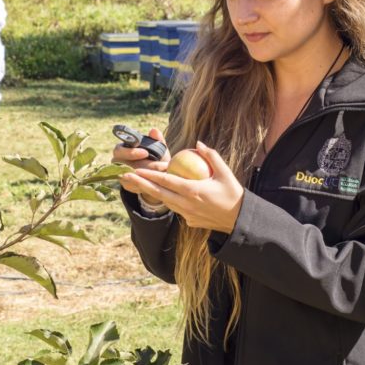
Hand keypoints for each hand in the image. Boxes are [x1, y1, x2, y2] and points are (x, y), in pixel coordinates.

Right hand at [112, 128, 169, 205]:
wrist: (158, 173)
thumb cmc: (156, 157)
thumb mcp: (159, 149)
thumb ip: (157, 140)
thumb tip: (154, 130)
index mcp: (122, 149)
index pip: (119, 150)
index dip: (131, 152)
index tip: (145, 153)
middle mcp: (118, 162)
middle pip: (122, 166)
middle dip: (141, 166)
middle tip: (157, 166)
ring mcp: (120, 174)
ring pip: (128, 177)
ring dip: (145, 175)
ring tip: (159, 174)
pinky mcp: (126, 185)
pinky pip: (132, 186)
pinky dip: (144, 184)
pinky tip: (155, 181)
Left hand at [122, 141, 243, 233]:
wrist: (238, 220)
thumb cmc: (233, 193)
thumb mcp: (225, 172)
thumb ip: (211, 155)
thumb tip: (197, 143)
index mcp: (193, 191)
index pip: (167, 181)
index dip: (150, 175)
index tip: (137, 169)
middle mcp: (186, 204)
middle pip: (158, 193)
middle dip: (140, 184)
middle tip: (125, 177)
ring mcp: (186, 214)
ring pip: (164, 201)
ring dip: (150, 193)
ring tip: (136, 184)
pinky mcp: (189, 221)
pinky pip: (174, 208)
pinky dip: (166, 200)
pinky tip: (159, 193)